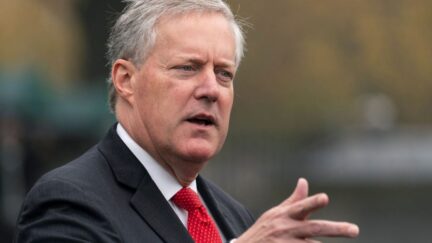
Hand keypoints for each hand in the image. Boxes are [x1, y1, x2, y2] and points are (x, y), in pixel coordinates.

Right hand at [236, 178, 358, 242]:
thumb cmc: (265, 229)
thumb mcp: (276, 213)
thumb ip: (295, 201)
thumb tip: (304, 181)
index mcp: (286, 215)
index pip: (301, 207)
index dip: (313, 202)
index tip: (325, 198)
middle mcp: (287, 229)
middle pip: (315, 229)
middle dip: (336, 229)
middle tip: (355, 230)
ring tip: (347, 241)